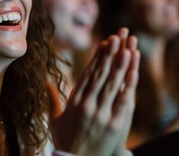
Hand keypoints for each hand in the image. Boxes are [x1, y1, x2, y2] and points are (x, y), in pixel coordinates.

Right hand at [46, 28, 139, 155]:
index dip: (97, 58)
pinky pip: (122, 101)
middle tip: (117, 37)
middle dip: (109, 54)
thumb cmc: (65, 142)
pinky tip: (133, 72)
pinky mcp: (113, 124)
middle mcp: (86, 104)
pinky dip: (127, 85)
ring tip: (127, 48)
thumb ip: (52, 100)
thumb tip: (46, 83)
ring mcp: (100, 114)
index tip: (104, 43)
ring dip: (120, 64)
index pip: (87, 74)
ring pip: (111, 84)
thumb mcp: (54, 120)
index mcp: (73, 101)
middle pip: (100, 74)